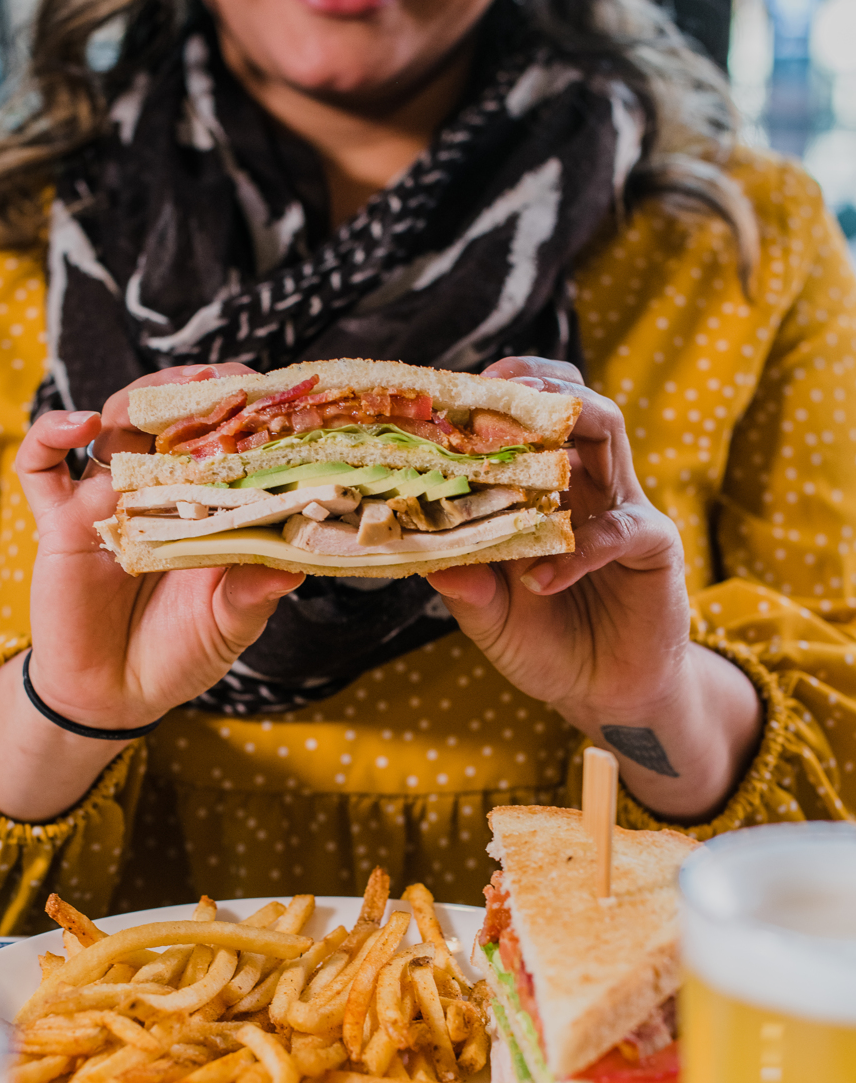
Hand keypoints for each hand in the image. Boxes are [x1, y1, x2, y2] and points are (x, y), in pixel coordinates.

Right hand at [0, 365, 302, 819]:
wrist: (114, 698)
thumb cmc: (178, 654)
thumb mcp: (229, 625)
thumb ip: (254, 594)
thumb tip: (293, 567)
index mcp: (202, 508)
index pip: (221, 442)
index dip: (242, 414)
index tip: (270, 396)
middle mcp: (154, 492)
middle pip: (167, 417)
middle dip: (192, 390)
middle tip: (223, 379)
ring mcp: (104, 501)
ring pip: (112, 424)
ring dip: (138, 397)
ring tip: (166, 393)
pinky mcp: (59, 523)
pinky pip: (39, 466)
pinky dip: (51, 433)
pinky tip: (82, 424)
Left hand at [427, 357, 762, 820]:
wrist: (605, 694)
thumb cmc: (546, 647)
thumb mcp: (490, 620)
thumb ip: (466, 590)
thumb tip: (428, 562)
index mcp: (542, 491)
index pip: (526, 421)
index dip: (494, 400)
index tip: (449, 396)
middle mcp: (584, 486)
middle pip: (572, 403)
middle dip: (535, 387)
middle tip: (489, 393)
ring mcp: (620, 508)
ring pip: (608, 430)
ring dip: (567, 421)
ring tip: (521, 443)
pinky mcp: (653, 546)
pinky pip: (620, 528)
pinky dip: (579, 550)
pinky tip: (540, 580)